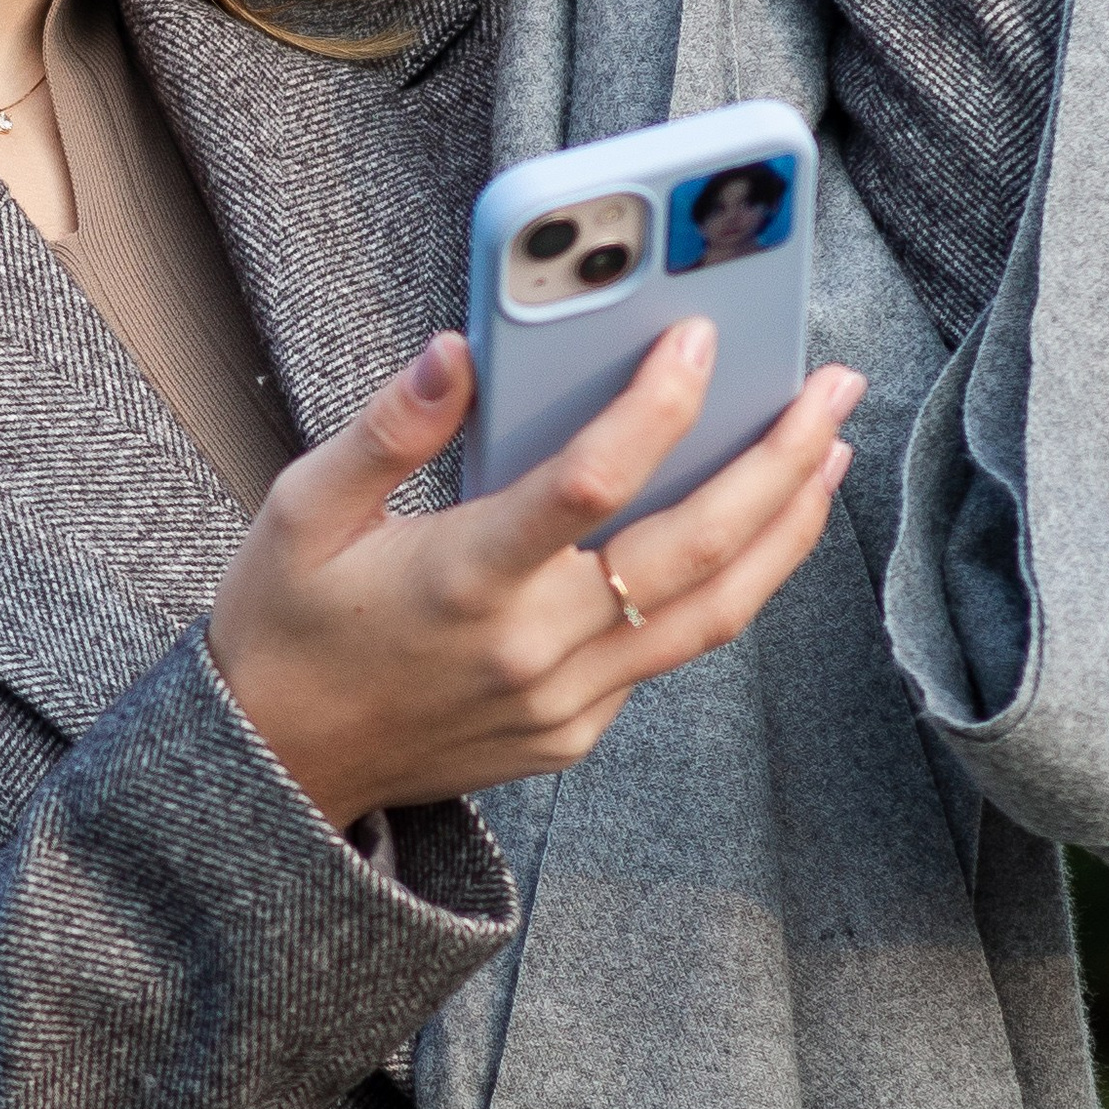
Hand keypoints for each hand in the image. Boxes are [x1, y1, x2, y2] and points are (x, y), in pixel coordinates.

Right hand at [204, 322, 863, 828]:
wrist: (275, 771)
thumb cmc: (285, 626)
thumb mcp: (300, 512)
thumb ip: (385, 430)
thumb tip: (457, 351)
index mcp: (460, 580)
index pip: (589, 484)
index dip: (657, 406)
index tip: (700, 337)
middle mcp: (528, 649)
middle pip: (693, 551)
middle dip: (777, 461)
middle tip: (833, 390)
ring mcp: (562, 702)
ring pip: (711, 612)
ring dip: (783, 529)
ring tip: (828, 455)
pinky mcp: (573, 733)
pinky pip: (669, 653)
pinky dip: (725, 585)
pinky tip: (749, 529)